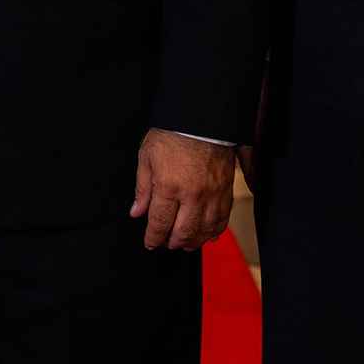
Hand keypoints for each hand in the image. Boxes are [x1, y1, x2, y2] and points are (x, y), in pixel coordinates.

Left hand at [132, 128, 234, 250]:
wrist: (201, 120)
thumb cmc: (172, 135)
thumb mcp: (147, 157)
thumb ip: (143, 188)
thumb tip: (137, 212)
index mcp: (168, 186)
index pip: (160, 223)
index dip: (153, 237)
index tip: (150, 243)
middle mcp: (192, 194)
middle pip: (183, 232)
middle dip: (172, 242)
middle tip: (166, 243)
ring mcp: (212, 194)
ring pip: (205, 230)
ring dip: (194, 241)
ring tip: (185, 243)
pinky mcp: (226, 190)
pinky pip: (223, 219)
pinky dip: (215, 231)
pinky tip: (207, 234)